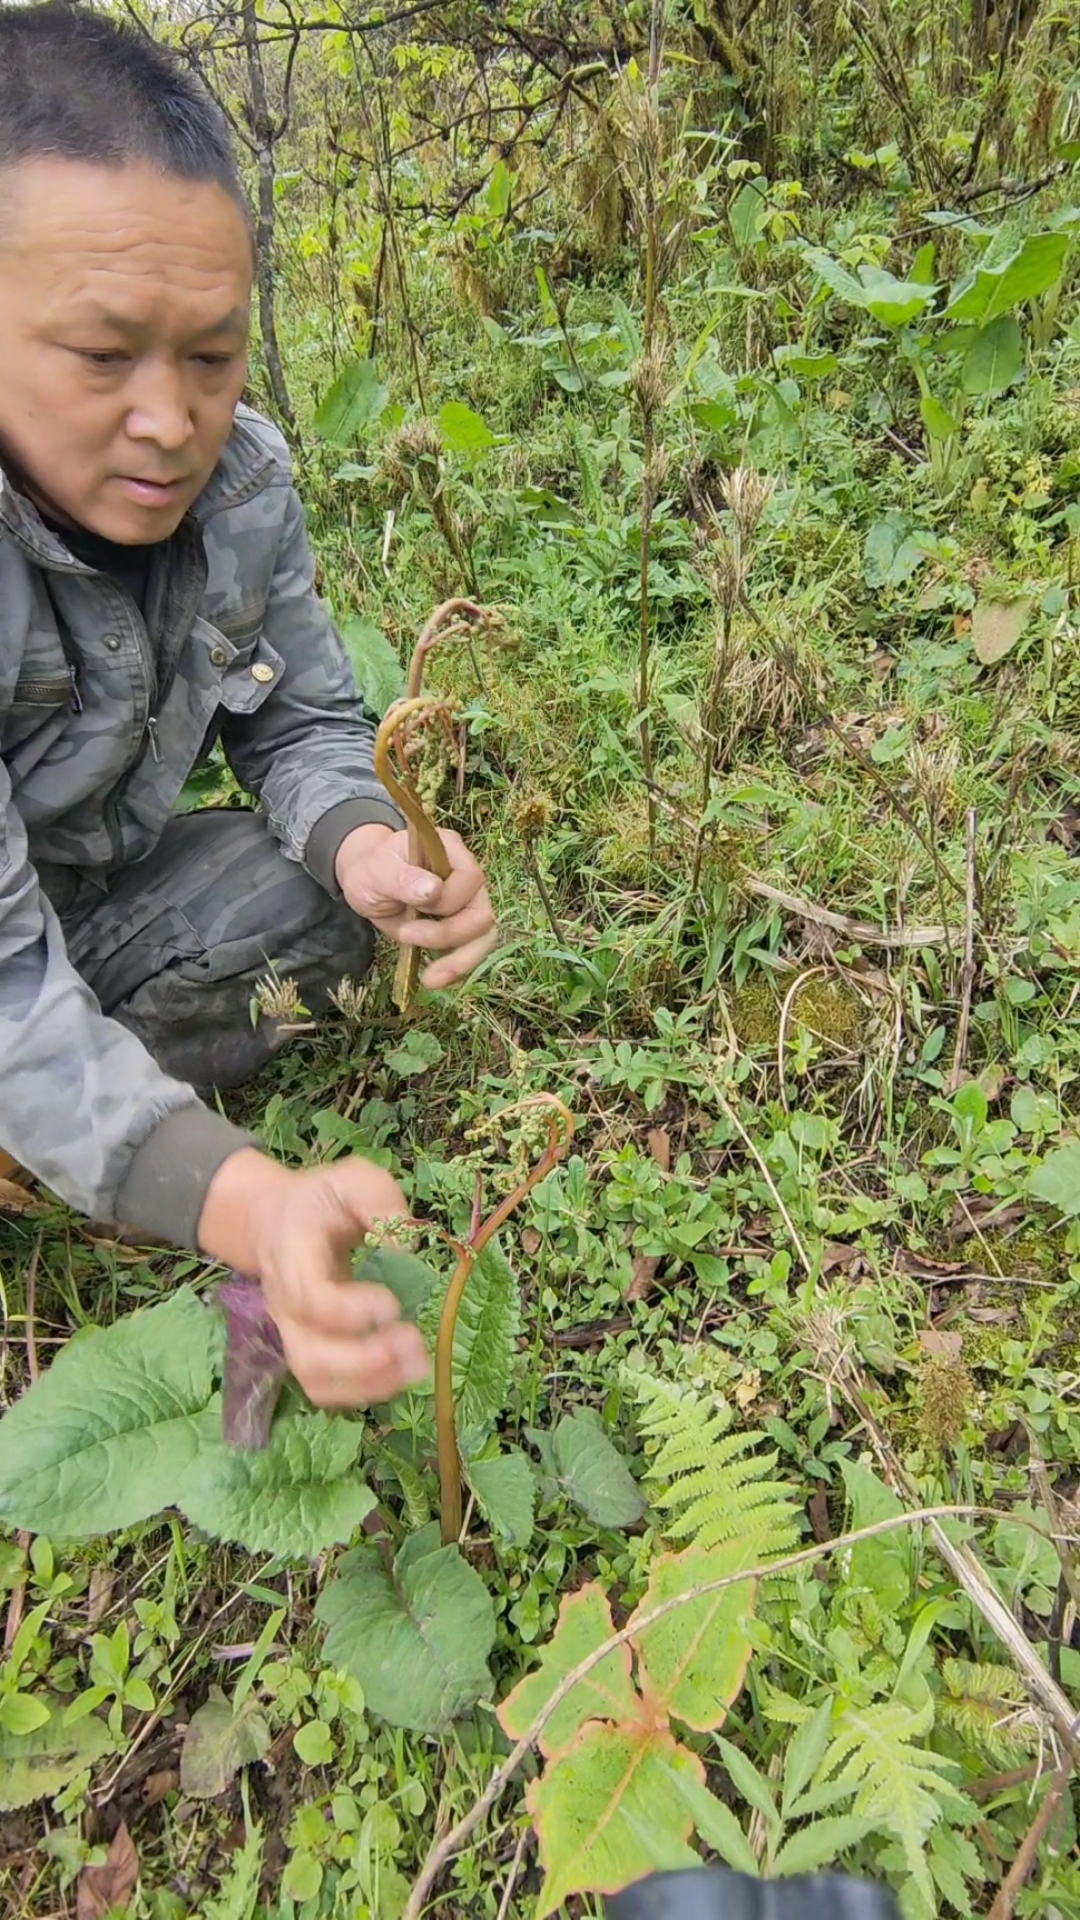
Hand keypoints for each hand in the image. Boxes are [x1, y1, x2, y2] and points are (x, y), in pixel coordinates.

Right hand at [197, 1148, 428, 1407]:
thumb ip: (379, 1200)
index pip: (309, 1297)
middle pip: (308, 1353)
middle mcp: (285, 1304)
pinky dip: (362, 1391)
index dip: (348, 1310)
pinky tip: (401, 1376)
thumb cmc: (322, 1200)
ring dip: (367, 1383)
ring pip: (316, 1377)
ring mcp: (293, 1331)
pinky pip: (326, 1386)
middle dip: (363, 1359)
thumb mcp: (351, 1179)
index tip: (392, 1305)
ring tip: (416, 1367)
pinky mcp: (307, 1348)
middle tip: (413, 1344)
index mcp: (292, 1255)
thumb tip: (405, 1244)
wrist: (276, 1220)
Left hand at [334, 821, 496, 988]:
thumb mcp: (377, 870)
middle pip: (482, 913)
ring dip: (460, 961)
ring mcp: (467, 904)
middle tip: (408, 936)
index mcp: (451, 851)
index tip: (414, 907)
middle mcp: (467, 878)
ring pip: (484, 937)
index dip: (448, 900)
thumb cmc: (373, 869)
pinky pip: (470, 951)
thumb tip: (435, 889)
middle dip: (449, 934)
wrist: (368, 883)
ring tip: (430, 979)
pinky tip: (433, 980)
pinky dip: (455, 969)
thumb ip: (403, 878)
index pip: (471, 878)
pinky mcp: (460, 928)